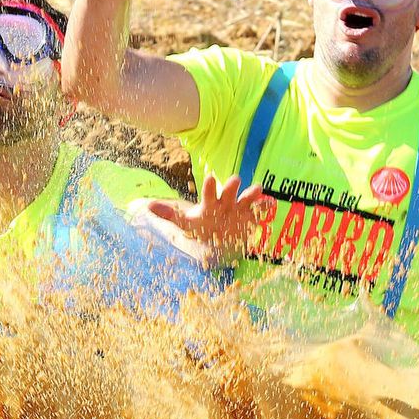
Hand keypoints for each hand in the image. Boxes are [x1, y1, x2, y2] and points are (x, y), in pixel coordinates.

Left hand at [141, 175, 271, 260]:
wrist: (217, 240)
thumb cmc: (201, 227)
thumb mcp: (185, 223)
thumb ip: (170, 214)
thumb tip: (146, 206)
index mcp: (210, 202)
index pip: (209, 192)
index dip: (211, 186)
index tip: (212, 178)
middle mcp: (225, 202)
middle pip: (229, 191)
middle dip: (231, 186)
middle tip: (235, 179)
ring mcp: (239, 209)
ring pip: (246, 199)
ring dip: (251, 194)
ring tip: (258, 189)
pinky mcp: (251, 218)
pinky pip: (260, 211)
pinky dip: (266, 207)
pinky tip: (272, 204)